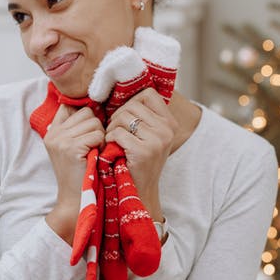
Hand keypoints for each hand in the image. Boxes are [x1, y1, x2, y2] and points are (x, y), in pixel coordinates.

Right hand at [44, 104, 104, 243]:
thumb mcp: (73, 148)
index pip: (70, 106)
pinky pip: (97, 134)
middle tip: (95, 145)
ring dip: (101, 136)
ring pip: (94, 122)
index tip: (91, 129)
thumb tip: (93, 106)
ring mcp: (60, 139)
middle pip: (86, 112)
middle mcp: (53, 133)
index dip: (85, 114)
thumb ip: (77, 128)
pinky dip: (102, 145)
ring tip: (95, 152)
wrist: (75, 201)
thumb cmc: (80, 174)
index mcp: (52, 131)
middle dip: (96, 127)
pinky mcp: (70, 147)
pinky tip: (96, 156)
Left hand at [104, 88, 177, 218]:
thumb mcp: (148, 136)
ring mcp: (157, 140)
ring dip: (111, 128)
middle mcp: (167, 129)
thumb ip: (143, 116)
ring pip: (123, 117)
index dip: (131, 102)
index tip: (125, 117)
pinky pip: (118, 133)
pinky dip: (109, 139)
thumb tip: (123, 88)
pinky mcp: (144, 151)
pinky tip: (111, 148)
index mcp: (170, 123)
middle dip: (117, 117)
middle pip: (132, 105)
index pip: (148, 94)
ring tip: (112, 140)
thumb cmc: (137, 161)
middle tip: (114, 131)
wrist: (139, 191)